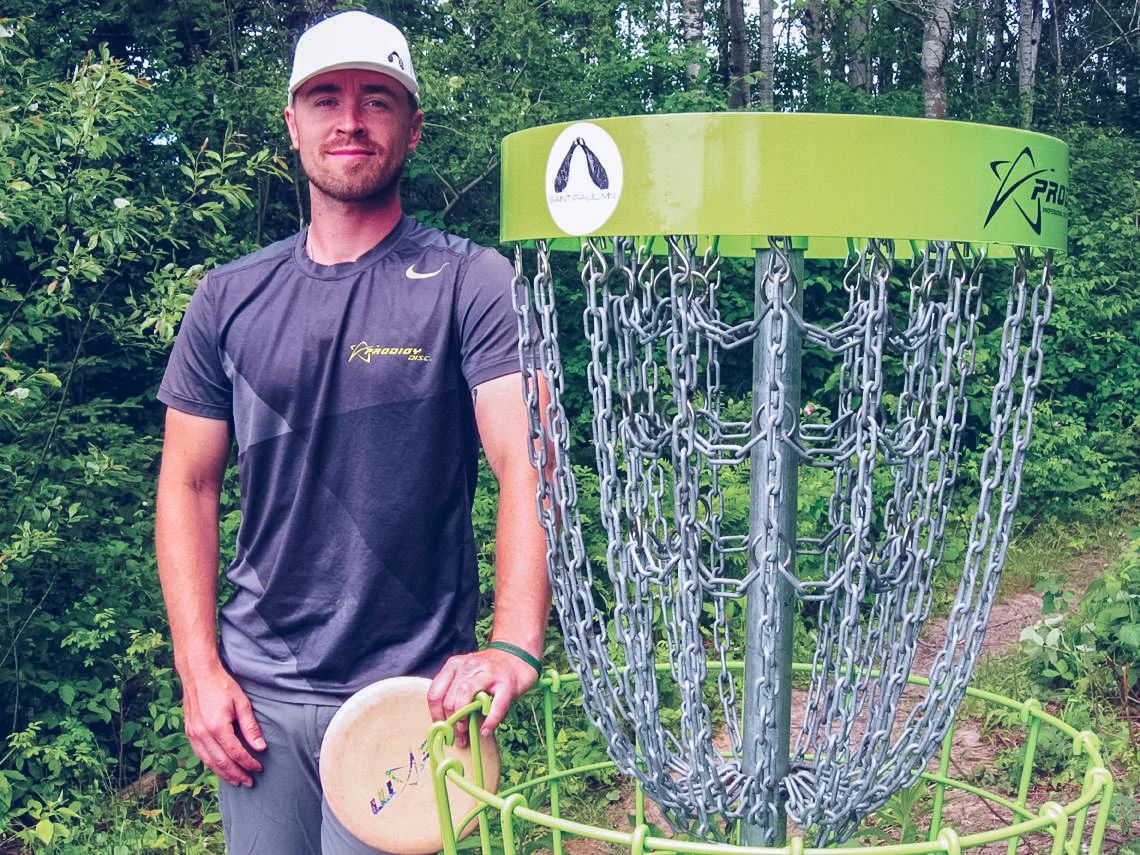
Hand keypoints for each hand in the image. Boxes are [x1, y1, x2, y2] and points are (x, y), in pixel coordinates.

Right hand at [180, 664, 265, 786]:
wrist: (198, 674)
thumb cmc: (222, 686)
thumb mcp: (242, 703)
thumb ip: (250, 727)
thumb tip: (261, 747)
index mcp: (217, 727)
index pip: (236, 753)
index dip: (248, 763)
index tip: (259, 768)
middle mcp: (202, 734)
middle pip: (221, 763)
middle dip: (236, 774)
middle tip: (249, 782)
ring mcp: (193, 735)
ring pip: (209, 762)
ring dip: (223, 774)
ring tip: (236, 780)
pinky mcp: (189, 733)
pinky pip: (200, 755)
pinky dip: (211, 764)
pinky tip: (220, 768)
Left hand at [426, 648, 538, 747]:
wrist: (517, 657)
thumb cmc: (489, 672)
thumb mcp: (467, 676)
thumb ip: (455, 693)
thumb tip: (445, 724)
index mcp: (454, 665)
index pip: (435, 693)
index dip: (436, 715)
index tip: (441, 729)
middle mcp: (468, 666)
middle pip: (449, 698)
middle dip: (450, 723)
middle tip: (456, 737)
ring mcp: (487, 673)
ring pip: (465, 696)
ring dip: (462, 720)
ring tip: (465, 733)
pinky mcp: (506, 683)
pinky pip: (496, 705)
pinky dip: (490, 721)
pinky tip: (486, 730)